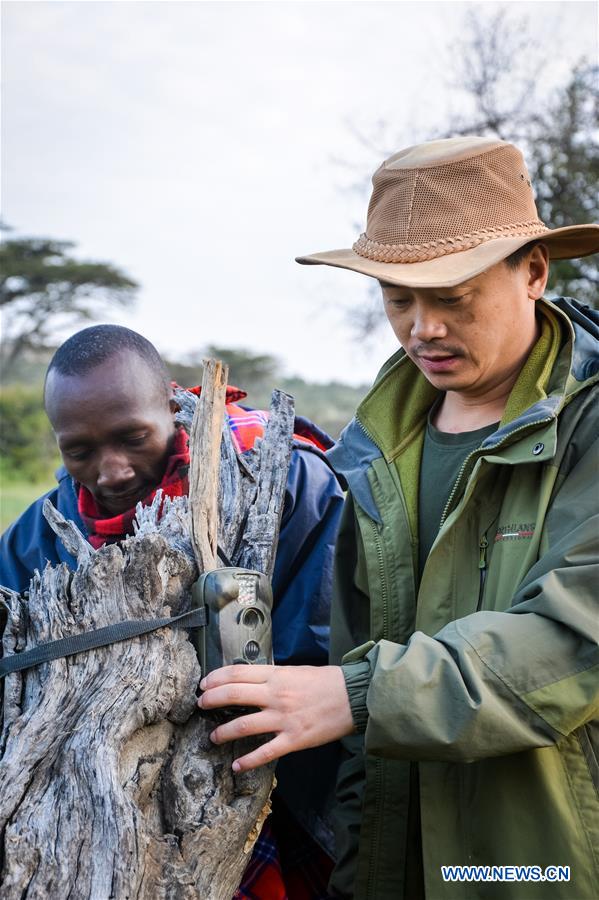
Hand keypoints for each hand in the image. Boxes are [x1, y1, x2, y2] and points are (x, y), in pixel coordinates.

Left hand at [197, 664, 354, 771]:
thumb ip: (272, 677)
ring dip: (222, 732)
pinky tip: (237, 765)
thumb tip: (249, 681)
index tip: (204, 684)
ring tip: (213, 737)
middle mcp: (276, 695)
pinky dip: (248, 761)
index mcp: (276, 675)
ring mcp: (284, 718)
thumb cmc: (326, 682)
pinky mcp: (294, 739)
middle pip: (233, 695)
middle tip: (200, 705)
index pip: (237, 673)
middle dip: (211, 700)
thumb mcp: (295, 671)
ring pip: (243, 725)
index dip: (215, 678)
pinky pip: (265, 752)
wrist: (354, 696)